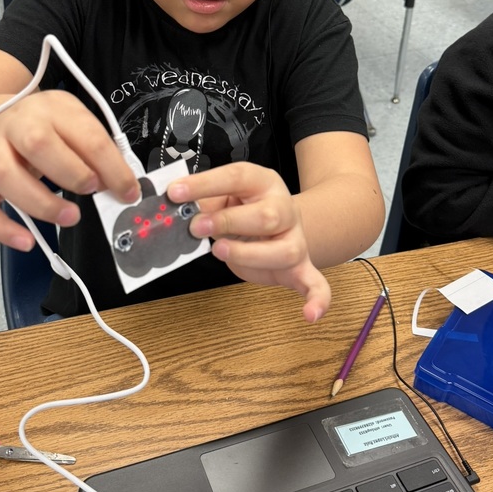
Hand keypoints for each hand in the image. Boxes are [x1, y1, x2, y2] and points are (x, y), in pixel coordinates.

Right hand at [0, 90, 139, 248]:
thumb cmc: (47, 126)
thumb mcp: (76, 124)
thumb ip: (97, 152)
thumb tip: (121, 187)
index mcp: (53, 108)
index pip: (86, 135)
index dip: (111, 166)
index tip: (128, 191)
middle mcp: (17, 125)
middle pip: (37, 144)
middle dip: (71, 173)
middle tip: (93, 191)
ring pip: (4, 174)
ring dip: (40, 202)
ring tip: (69, 217)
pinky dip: (0, 227)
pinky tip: (27, 241)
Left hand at [167, 163, 330, 322]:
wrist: (284, 222)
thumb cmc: (246, 209)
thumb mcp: (224, 197)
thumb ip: (202, 201)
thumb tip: (175, 207)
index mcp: (263, 184)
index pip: (236, 177)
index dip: (205, 184)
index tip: (176, 193)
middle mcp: (284, 209)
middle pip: (266, 215)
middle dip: (228, 222)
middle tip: (196, 227)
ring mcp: (295, 239)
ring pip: (284, 251)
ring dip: (249, 254)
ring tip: (220, 251)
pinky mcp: (301, 266)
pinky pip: (316, 284)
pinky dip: (317, 300)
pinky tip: (309, 314)